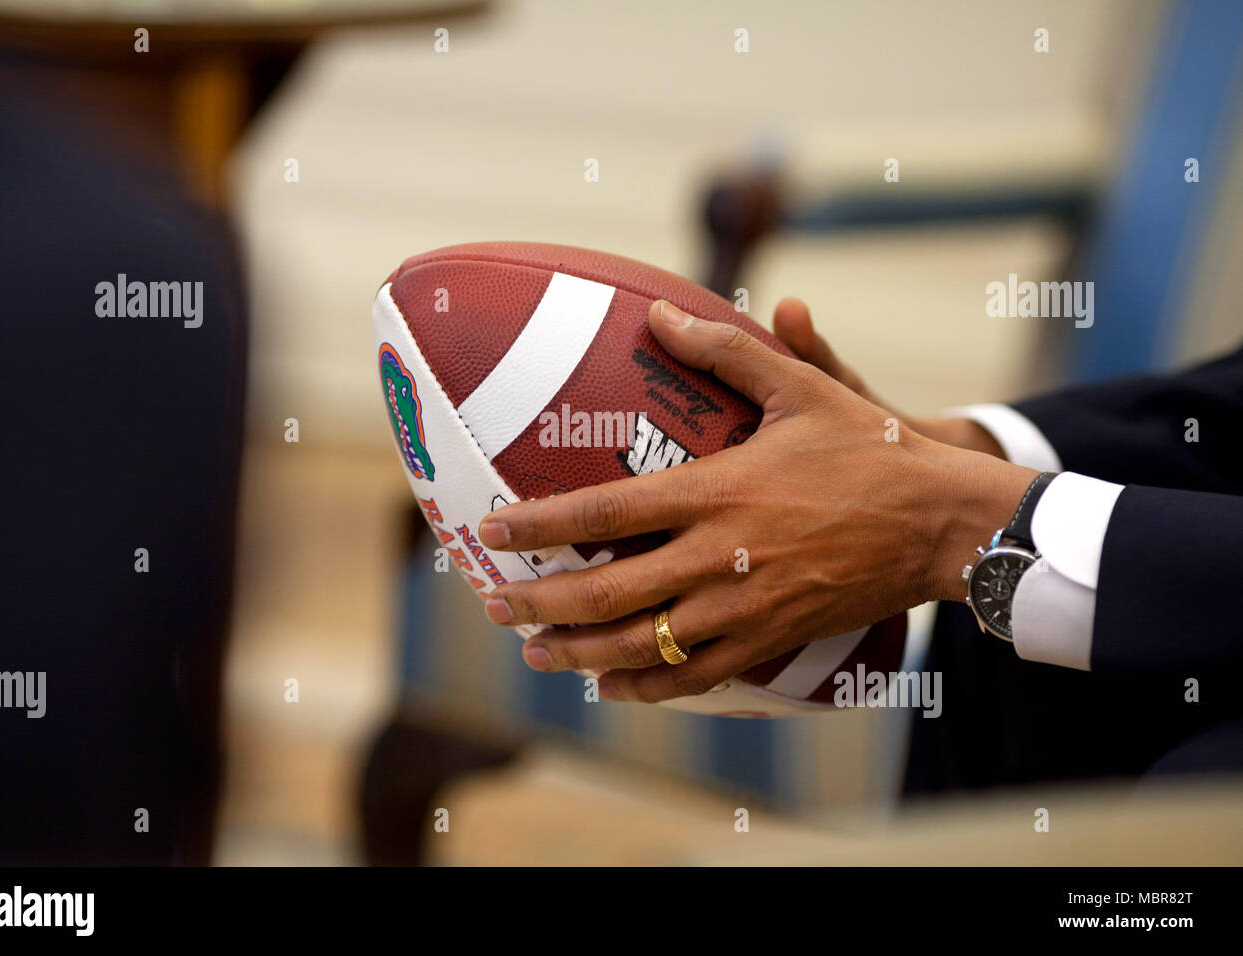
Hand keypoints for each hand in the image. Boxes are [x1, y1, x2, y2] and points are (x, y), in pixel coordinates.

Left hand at [476, 300, 1037, 703]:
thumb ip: (724, 351)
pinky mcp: (770, 639)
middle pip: (606, 595)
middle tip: (493, 600)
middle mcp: (718, 558)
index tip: (490, 528)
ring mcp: (743, 608)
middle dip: (539, 602)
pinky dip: (645, 685)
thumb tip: (660, 311)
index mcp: (716, 492)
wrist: (941, 523)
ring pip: (641, 646)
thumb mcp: (802, 387)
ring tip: (534, 648)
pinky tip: (609, 684)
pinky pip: (695, 676)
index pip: (603, 512)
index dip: (538, 524)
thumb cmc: (871, 449)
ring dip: (577, 651)